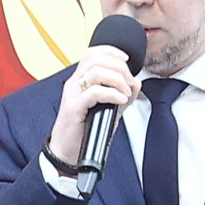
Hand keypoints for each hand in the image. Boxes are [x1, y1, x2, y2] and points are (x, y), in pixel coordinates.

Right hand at [50, 41, 141, 174]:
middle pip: (97, 58)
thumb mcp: (109, 110)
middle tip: (129, 83)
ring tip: (125, 93)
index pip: (93, 53)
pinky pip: (94, 92)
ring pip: (96, 71)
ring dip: (117, 80)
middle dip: (119, 68)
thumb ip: (122, 95)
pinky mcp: (73, 107)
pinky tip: (120, 100)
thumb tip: (136, 83)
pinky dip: (112, 93)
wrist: (67, 152)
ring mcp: (72, 94)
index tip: (126, 61)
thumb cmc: (84, 131)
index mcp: (81, 80)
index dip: (112, 52)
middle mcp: (75, 83)